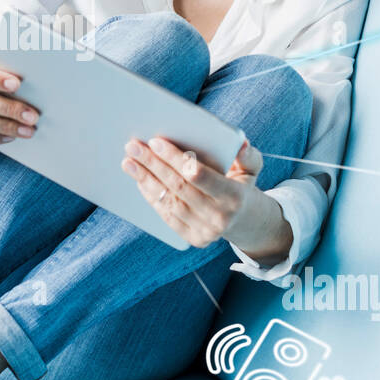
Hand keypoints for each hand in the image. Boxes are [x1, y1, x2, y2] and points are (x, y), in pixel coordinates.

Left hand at [120, 136, 265, 248]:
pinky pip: (166, 215)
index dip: (175, 158)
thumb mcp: (250, 169)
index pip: (199, 176)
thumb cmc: (241, 185)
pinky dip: (151, 196)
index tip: (156, 141)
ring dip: (146, 180)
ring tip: (129, 162)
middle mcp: (219, 217)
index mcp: (234, 196)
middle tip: (133, 146)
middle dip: (153, 164)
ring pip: (169, 202)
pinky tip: (140, 180)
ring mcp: (205, 231)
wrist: (244, 221)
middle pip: (178, 187)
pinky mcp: (192, 238)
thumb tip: (241, 144)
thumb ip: (248, 156)